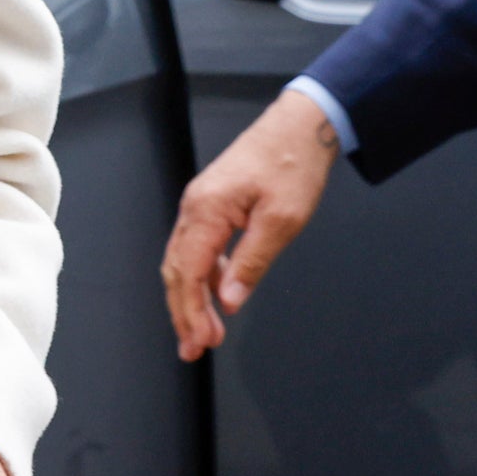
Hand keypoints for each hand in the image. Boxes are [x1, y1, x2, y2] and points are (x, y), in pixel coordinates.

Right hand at [161, 89, 340, 359]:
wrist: (299, 127)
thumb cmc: (292, 164)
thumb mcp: (282, 220)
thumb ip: (251, 262)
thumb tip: (228, 300)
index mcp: (207, 209)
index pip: (187, 272)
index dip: (190, 311)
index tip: (200, 341)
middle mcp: (195, 207)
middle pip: (177, 270)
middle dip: (183, 312)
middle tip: (194, 348)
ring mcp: (201, 205)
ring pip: (183, 261)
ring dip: (191, 299)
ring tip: (204, 332)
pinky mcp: (212, 205)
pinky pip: (197, 248)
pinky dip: (202, 277)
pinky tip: (217, 296)